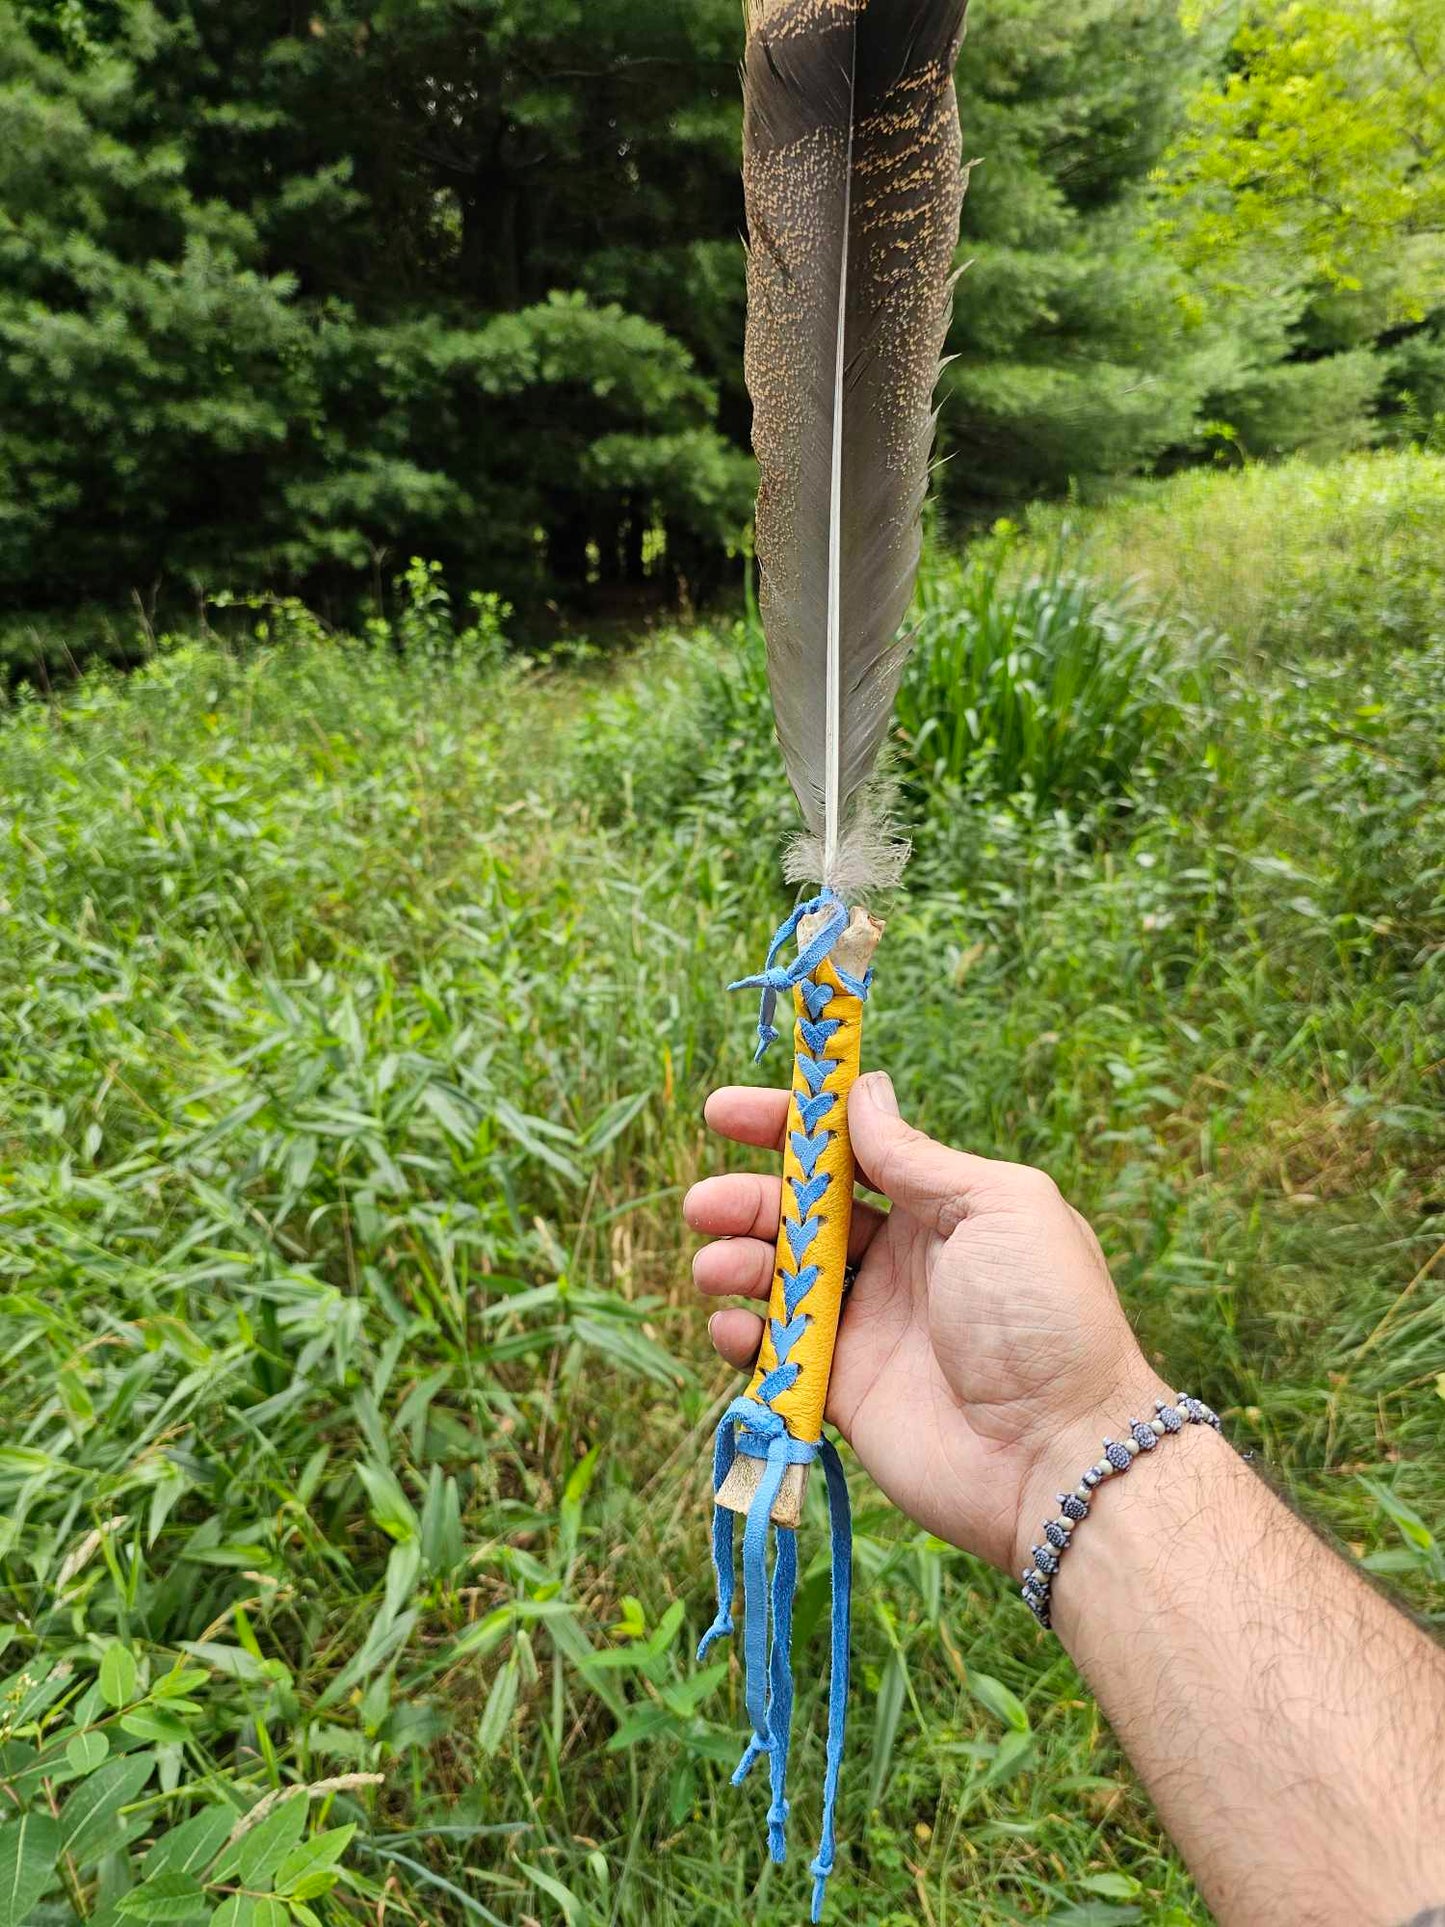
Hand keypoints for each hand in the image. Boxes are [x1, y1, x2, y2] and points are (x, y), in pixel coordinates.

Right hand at [685, 1071, 1167, 1574]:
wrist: (1058, 1452)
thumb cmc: (1044, 1315)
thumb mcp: (997, 1206)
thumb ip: (918, 1157)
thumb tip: (863, 1092)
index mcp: (937, 1209)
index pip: (846, 1152)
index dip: (784, 1127)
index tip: (723, 1112)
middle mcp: (897, 1262)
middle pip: (798, 1214)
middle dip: (745, 1201)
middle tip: (705, 1206)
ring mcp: (867, 1327)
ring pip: (775, 1280)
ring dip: (734, 1262)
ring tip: (717, 1267)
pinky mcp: (843, 1393)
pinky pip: (774, 1355)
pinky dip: (740, 1336)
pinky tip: (733, 1327)